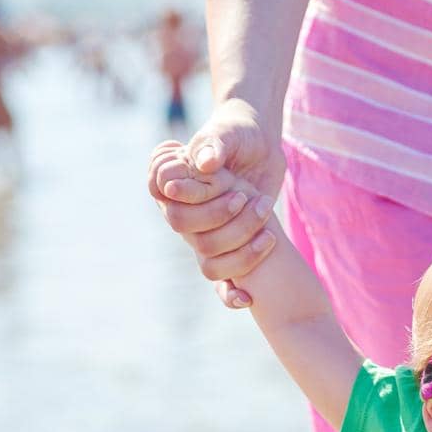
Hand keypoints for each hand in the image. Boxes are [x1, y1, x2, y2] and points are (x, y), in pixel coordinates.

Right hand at [147, 98, 284, 305]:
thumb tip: (205, 163)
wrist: (262, 148)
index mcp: (175, 184)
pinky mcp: (228, 251)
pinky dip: (231, 294)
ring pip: (208, 259)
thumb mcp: (230, 132)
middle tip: (249, 198)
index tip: (216, 180)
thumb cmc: (240, 133)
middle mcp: (186, 214)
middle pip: (185, 229)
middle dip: (220, 217)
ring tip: (269, 228)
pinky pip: (221, 283)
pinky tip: (247, 298)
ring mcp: (207, 235)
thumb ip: (215, 144)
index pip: (162, 195)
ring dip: (240, 249)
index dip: (184, 195)